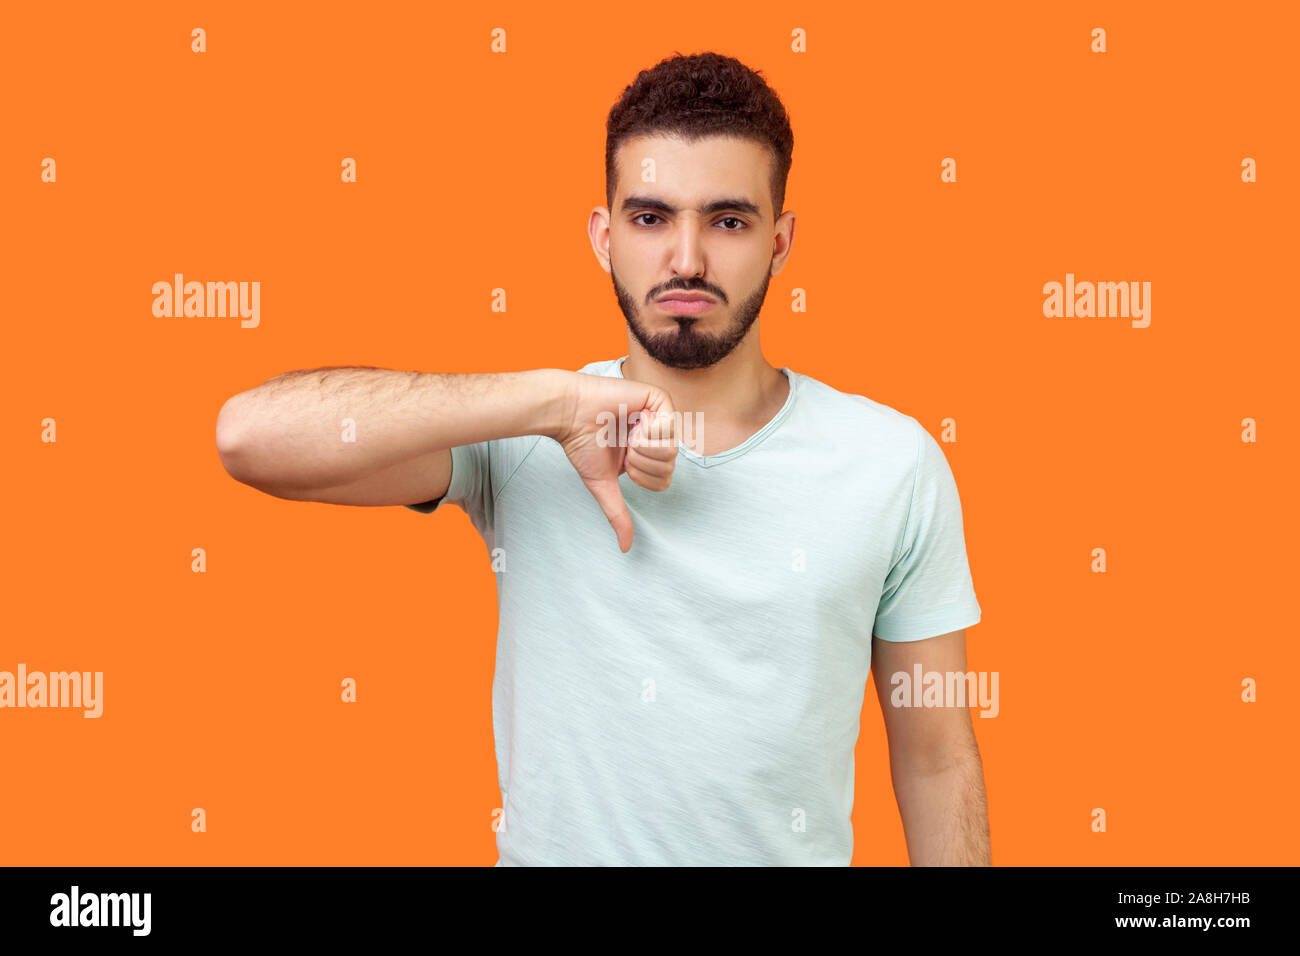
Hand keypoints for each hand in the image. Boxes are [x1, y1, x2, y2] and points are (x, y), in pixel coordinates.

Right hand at [553, 371, 678, 551]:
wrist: (571, 415)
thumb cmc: (583, 445)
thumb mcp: (604, 485)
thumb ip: (618, 514)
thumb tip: (626, 547)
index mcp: (647, 453)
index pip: (666, 478)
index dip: (645, 477)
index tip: (625, 463)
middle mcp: (656, 435)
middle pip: (672, 464)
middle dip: (643, 463)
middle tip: (625, 448)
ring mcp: (659, 416)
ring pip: (673, 446)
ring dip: (644, 447)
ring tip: (628, 434)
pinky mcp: (658, 399)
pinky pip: (669, 424)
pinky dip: (647, 429)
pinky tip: (633, 420)